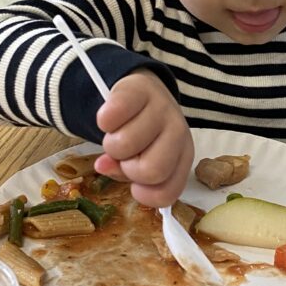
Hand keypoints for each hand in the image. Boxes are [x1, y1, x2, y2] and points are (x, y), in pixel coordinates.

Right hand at [94, 70, 193, 206]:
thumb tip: (103, 166)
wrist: (145, 92)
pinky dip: (104, 121)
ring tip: (117, 134)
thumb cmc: (145, 133)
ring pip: (126, 144)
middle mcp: (179, 133)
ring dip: (112, 144)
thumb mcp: (141, 158)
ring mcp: (162, 109)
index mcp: (183, 156)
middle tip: (125, 156)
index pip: (167, 193)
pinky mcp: (139, 90)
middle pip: (151, 171)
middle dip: (128, 168)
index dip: (144, 195)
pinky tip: (111, 119)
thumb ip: (124, 172)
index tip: (133, 185)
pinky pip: (112, 116)